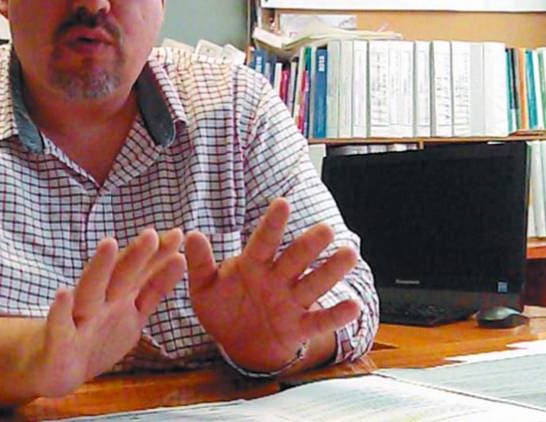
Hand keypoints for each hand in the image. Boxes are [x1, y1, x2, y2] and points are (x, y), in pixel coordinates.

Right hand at [28, 227, 185, 396]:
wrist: (54, 369)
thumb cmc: (93, 337)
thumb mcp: (129, 315)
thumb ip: (150, 288)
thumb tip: (178, 258)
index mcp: (118, 300)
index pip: (141, 275)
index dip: (159, 257)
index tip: (178, 234)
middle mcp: (99, 304)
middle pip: (119, 277)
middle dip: (135, 256)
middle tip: (151, 234)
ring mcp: (77, 321)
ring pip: (90, 290)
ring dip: (99, 268)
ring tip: (109, 243)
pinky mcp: (57, 343)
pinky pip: (58, 327)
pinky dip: (60, 311)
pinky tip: (63, 294)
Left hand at [185, 198, 359, 372]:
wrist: (237, 342)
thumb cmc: (222, 307)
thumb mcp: (204, 288)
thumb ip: (200, 264)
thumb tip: (192, 235)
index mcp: (253, 265)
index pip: (264, 241)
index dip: (273, 224)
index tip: (282, 203)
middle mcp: (277, 279)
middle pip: (295, 259)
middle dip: (309, 245)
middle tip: (325, 229)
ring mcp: (291, 302)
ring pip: (314, 283)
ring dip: (331, 270)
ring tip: (348, 254)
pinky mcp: (300, 327)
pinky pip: (320, 321)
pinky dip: (336, 316)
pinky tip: (353, 306)